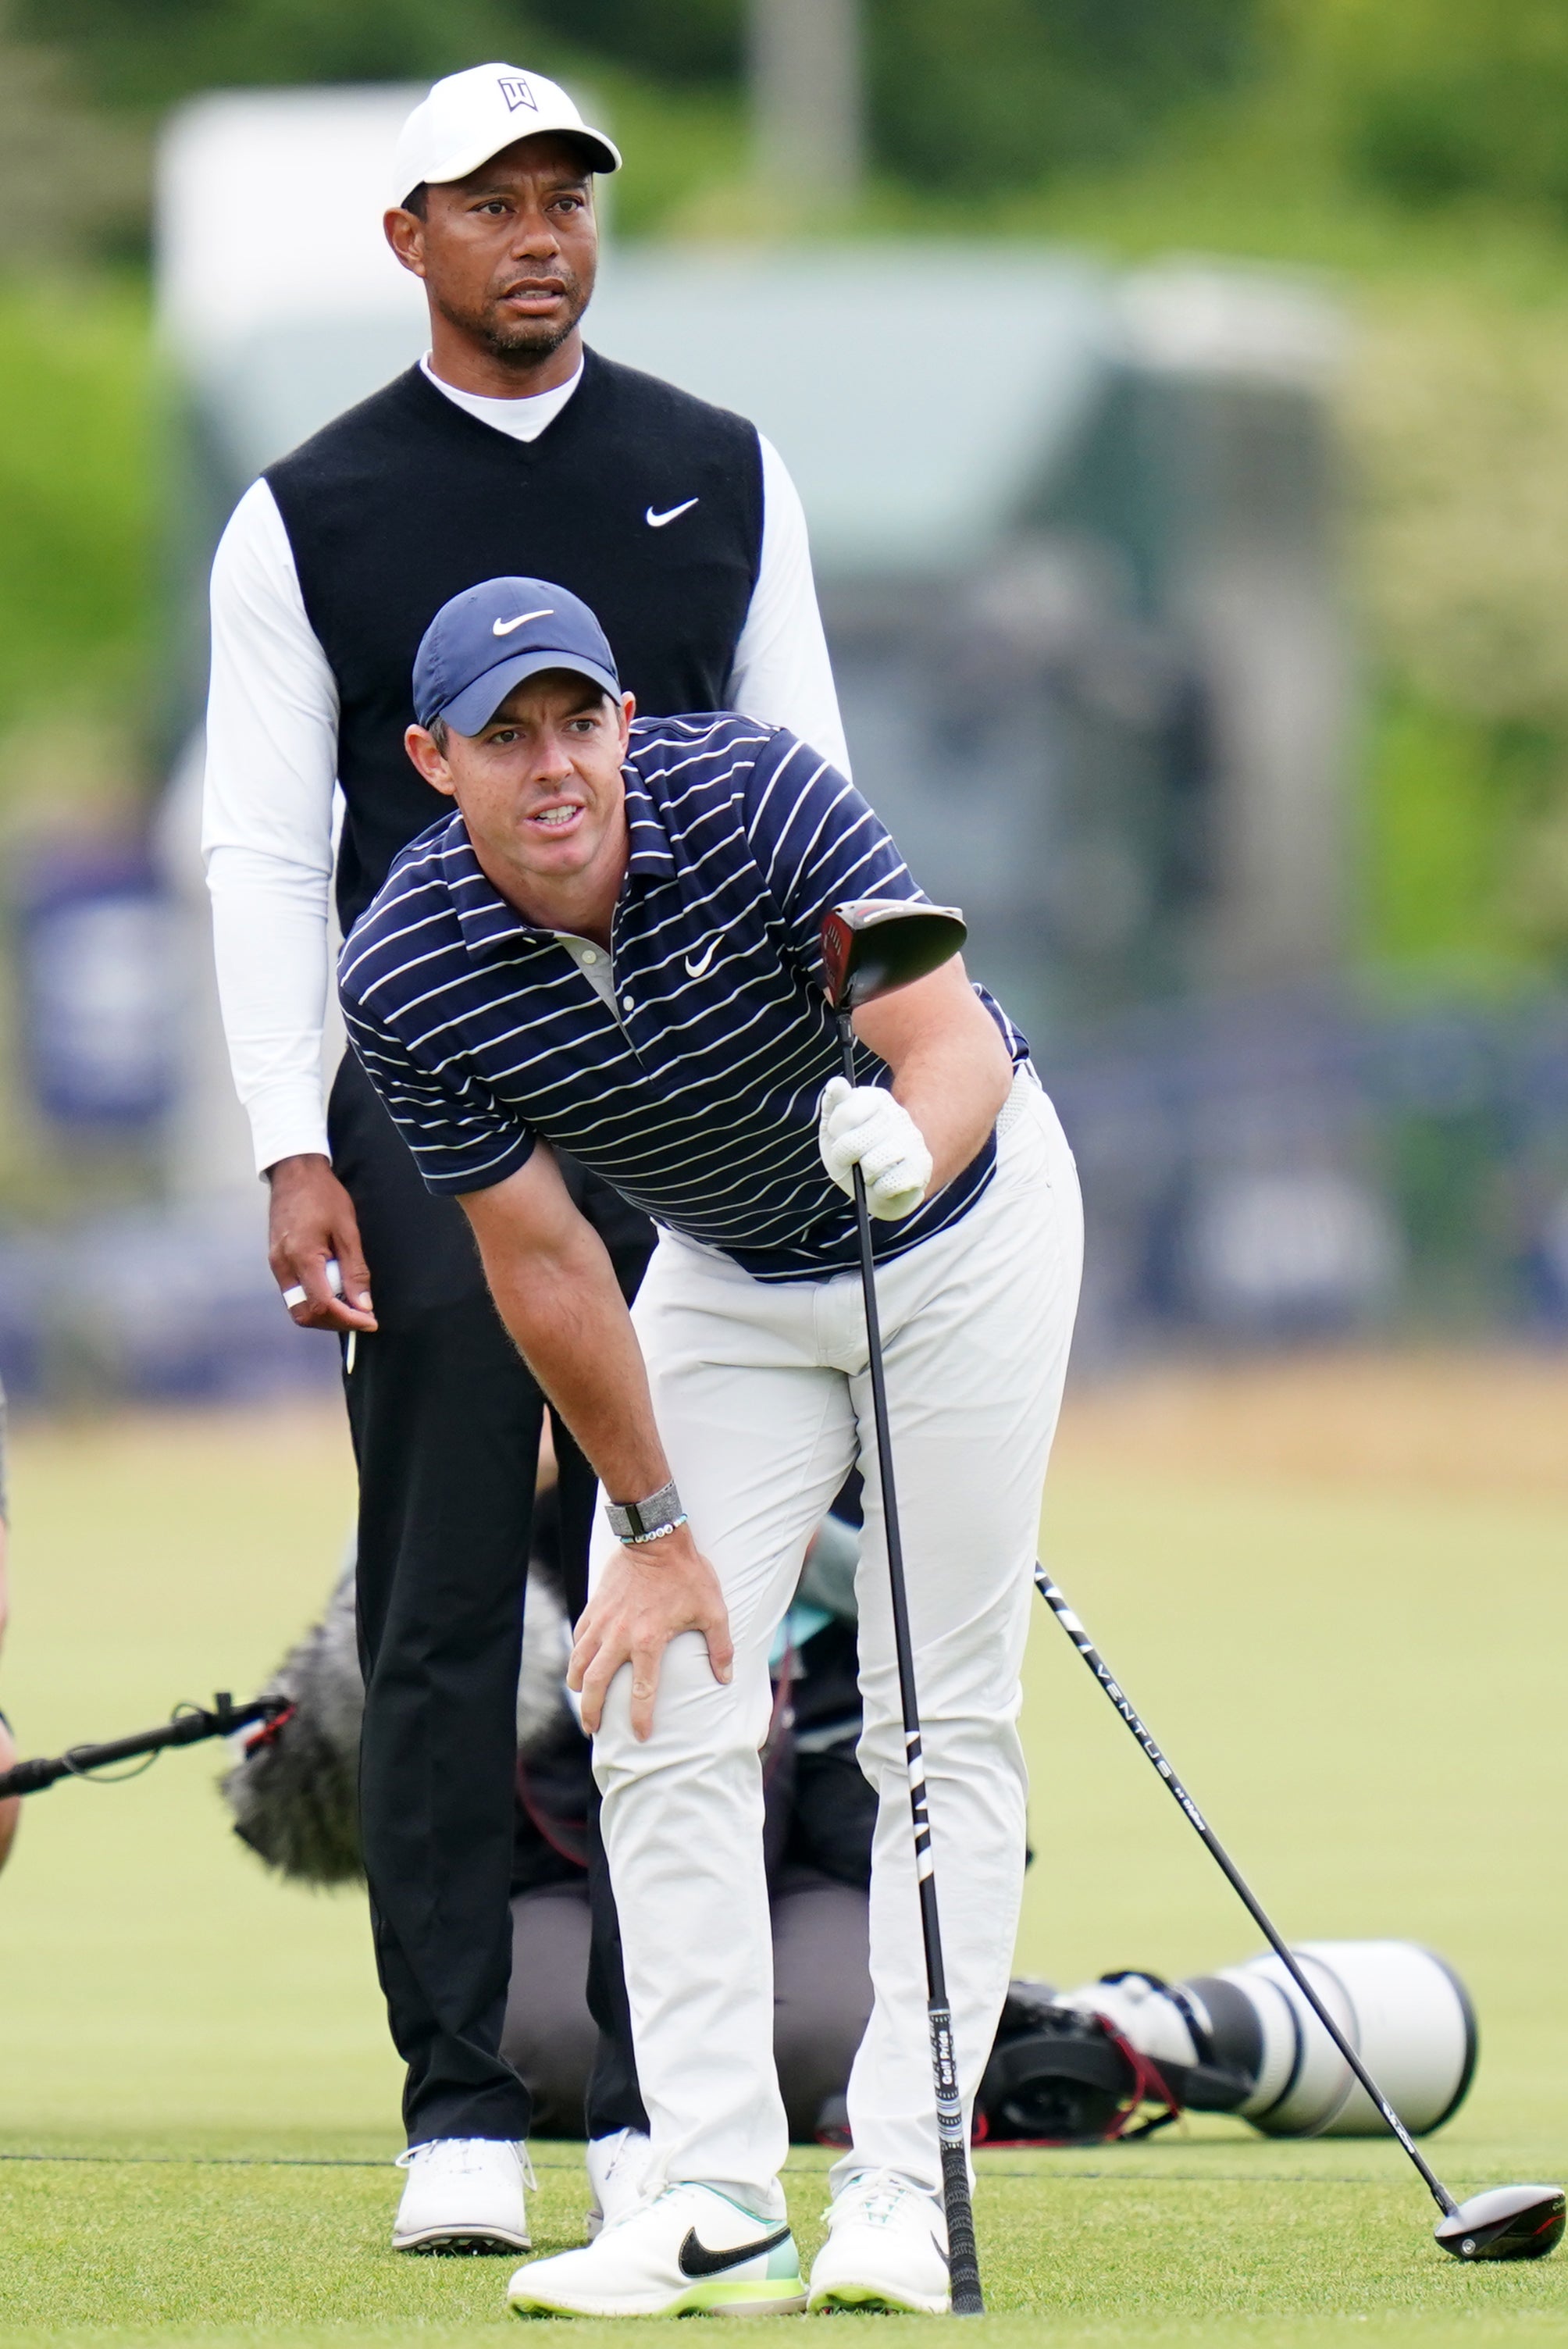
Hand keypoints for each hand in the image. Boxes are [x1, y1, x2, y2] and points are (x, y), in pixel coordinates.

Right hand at [267, 1154, 376, 1332]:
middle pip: (304, 1315)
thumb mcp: (348, 1230)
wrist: (295, 1172)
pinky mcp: (276, 1260)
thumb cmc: (324, 1195)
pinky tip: (334, 1289)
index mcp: (302, 1257)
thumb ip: (355, 1271)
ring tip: (351, 1303)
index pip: (322, 1306)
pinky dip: (315, 1298)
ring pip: (297, 1306)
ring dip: (325, 1312)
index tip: (370, 1321)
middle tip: (361, 1316)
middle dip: (334, 1322)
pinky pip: (294, 1292)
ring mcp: (276, 1264)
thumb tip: (364, 1305)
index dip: (348, 1320)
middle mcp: (283, 1266)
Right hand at [569, 1525, 733, 1741]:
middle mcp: (620, 1637)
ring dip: (578, 1685)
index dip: (640, 1718)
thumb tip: (725, 1678)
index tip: (640, 1736)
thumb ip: (720, 1647)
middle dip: (592, 1711)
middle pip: (597, 1684)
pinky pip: (579, 1636)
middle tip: (594, 1728)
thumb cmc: (687, 1574)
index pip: (642, 1692)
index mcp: (649, 1642)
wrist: (655, 1538)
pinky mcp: (595, 1607)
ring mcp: (603, 1622)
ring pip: (580, 1662)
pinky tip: (579, 1662)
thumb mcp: (713, 1611)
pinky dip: (577, 1654)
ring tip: (581, 1698)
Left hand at [817, 1076, 932, 1220]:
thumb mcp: (833, 1128)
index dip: (835, 1129)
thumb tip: (836, 1084)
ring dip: (864, 1175)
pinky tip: (885, 1183)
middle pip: (853, 1142)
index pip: (846, 1112)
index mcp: (876, 1099)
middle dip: (844, 1156)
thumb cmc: (852, 1154)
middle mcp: (898, 1115)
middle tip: (851, 1158)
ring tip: (870, 1172)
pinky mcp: (922, 1166)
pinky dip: (880, 1190)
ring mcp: (913, 1140)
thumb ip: (833, 1104)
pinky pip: (888, 1184)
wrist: (879, 1188)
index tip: (838, 1134)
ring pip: (871, 1164)